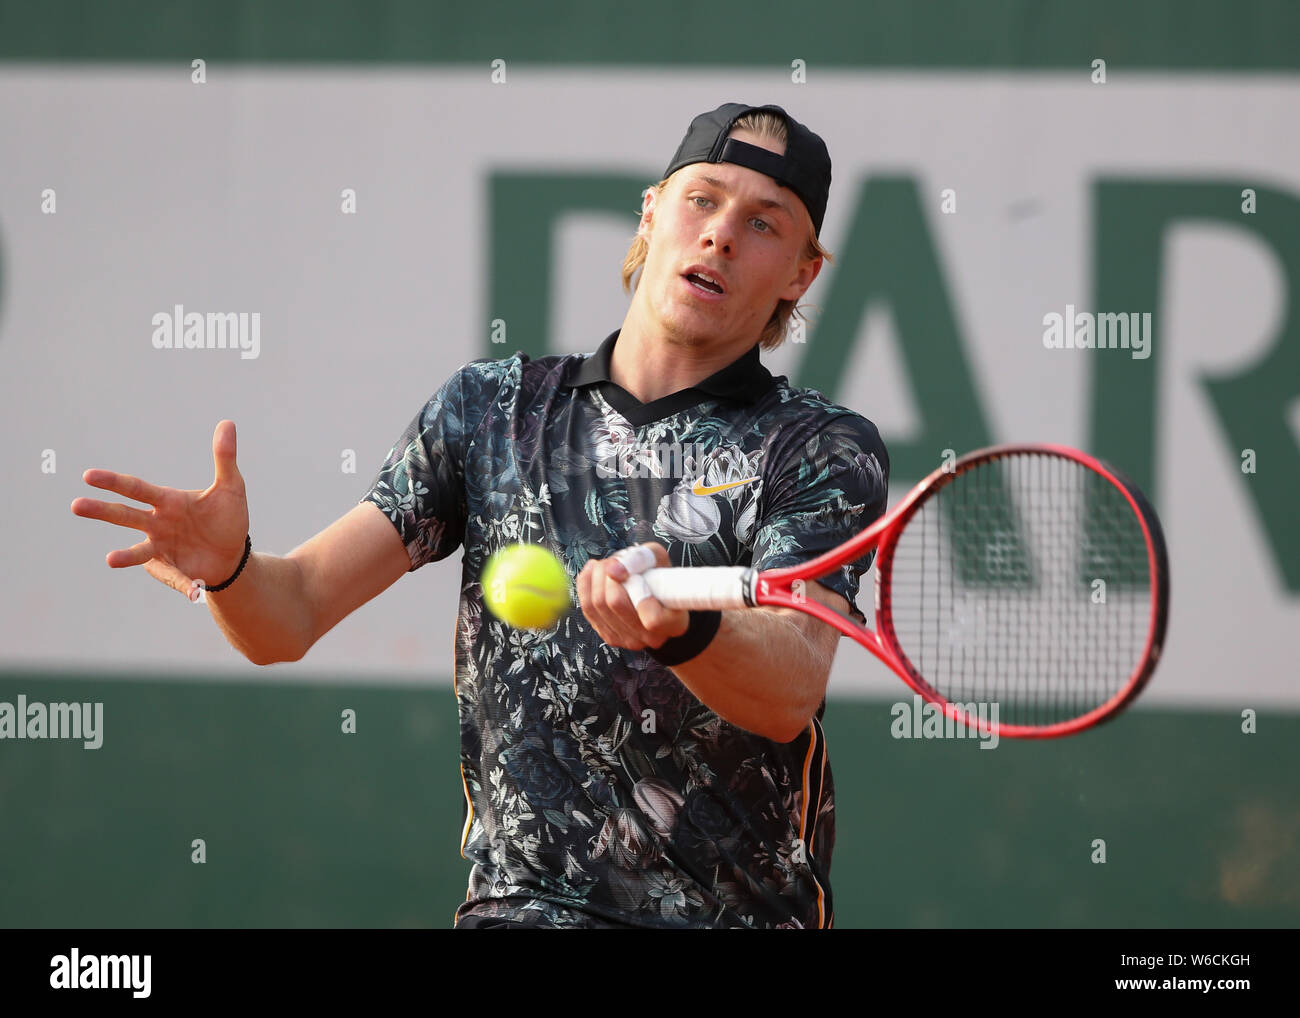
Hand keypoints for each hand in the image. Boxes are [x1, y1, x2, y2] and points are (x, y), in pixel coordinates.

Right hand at [71, 420, 250, 599]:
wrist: (234, 552)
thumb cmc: (225, 516)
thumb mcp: (230, 486)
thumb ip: (225, 458)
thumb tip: (227, 423)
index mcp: (167, 502)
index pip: (137, 489)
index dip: (115, 482)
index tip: (89, 475)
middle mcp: (157, 525)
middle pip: (125, 516)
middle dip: (102, 510)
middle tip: (76, 505)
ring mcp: (162, 549)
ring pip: (139, 551)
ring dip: (125, 556)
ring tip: (110, 559)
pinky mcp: (174, 571)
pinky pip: (178, 578)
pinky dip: (186, 585)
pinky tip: (194, 591)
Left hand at [577, 542, 688, 651]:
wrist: (651, 592)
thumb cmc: (658, 575)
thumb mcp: (657, 557)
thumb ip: (640, 559)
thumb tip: (613, 571)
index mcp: (673, 623)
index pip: (653, 619)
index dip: (640, 591)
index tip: (637, 575)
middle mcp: (652, 638)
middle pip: (615, 603)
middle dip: (608, 574)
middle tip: (613, 561)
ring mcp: (629, 641)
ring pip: (597, 605)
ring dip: (596, 577)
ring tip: (605, 566)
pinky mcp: (609, 636)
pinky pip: (587, 609)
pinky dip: (586, 585)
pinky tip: (593, 573)